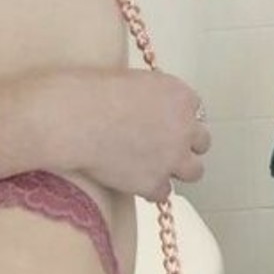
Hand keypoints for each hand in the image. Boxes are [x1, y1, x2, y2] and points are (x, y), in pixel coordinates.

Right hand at [57, 68, 210, 202]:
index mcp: (179, 95)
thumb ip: (149, 96)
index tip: (164, 121)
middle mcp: (184, 127)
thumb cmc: (90, 92)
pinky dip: (149, 188)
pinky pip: (162, 192)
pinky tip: (132, 180)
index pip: (194, 110)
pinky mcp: (154, 183)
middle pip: (201, 141)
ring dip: (176, 169)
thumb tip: (146, 107)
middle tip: (161, 145)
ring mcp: (172, 158)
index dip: (178, 118)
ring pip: (194, 171)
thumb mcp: (131, 80)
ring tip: (154, 167)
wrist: (72, 119)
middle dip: (183, 144)